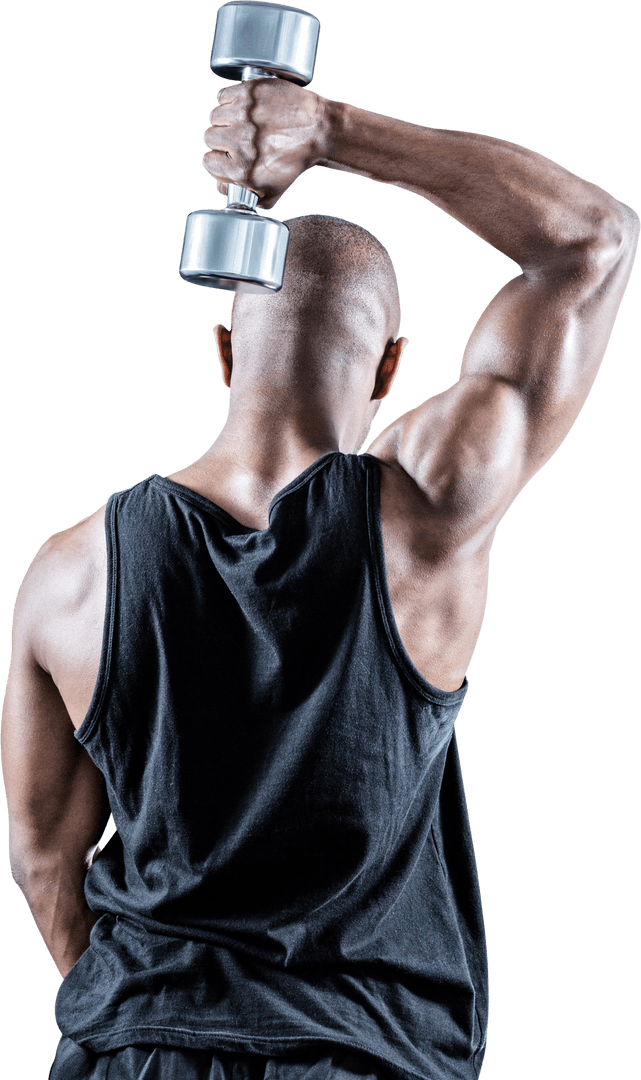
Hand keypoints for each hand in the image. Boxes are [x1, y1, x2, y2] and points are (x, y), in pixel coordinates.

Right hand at [202, 79, 329, 209]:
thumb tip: (221, 186)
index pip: (209, 162)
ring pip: (216, 116)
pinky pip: (224, 95)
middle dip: (222, 140)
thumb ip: (244, 196)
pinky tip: (245, 109)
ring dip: (226, 120)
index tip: (229, 155)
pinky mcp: (249, 93)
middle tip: (239, 139)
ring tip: (244, 124)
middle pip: (210, 137)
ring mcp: (244, 114)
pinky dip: (230, 100)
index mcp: (241, 170)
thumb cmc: (296, 162)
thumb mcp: (272, 192)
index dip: (219, 159)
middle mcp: (239, 142)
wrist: (319, 131)